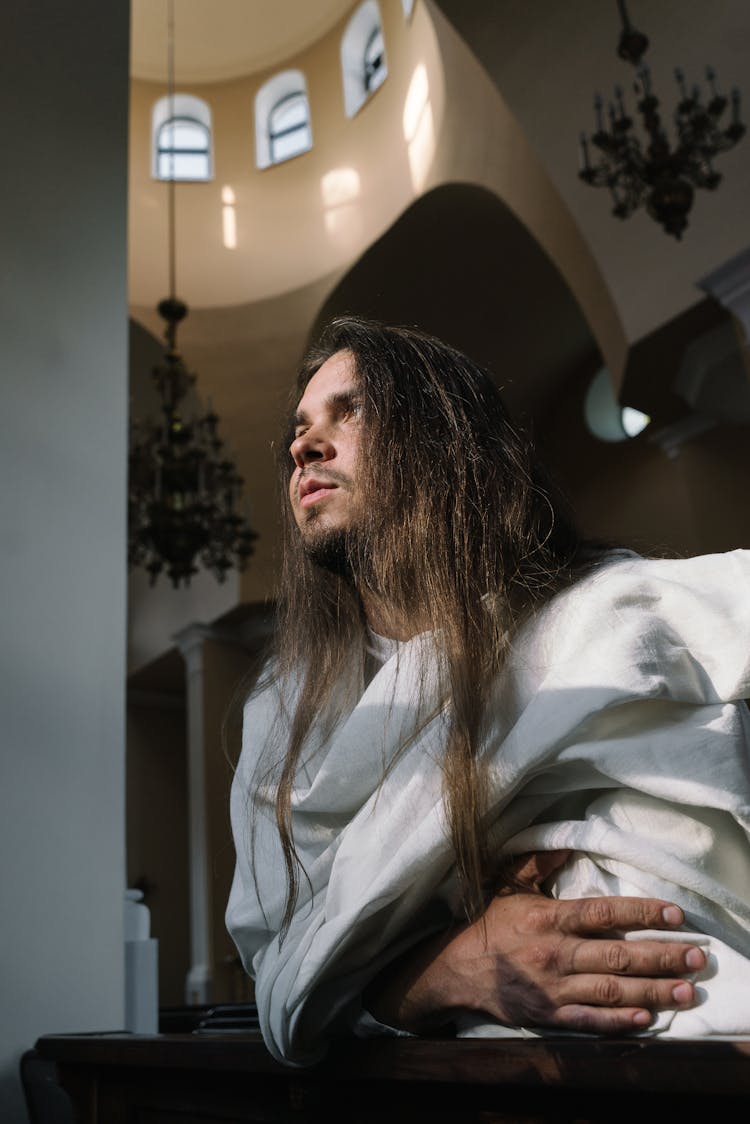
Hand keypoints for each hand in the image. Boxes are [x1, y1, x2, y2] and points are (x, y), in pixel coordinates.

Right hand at [364, 855, 705, 1035]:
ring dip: (652, 991)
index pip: (605, 912)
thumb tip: (567, 842)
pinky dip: (619, 1022)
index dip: (642, 912)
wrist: (456, 969)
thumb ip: (539, 862)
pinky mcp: (547, 1015)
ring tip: (685, 991)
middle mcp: (555, 953)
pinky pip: (589, 1021)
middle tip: (697, 957)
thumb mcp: (508, 883)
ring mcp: (553, 987)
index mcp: (549, 917)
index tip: (675, 913)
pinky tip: (647, 1019)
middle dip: (662, 956)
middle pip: (618, 954)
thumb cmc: (488, 923)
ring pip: (612, 990)